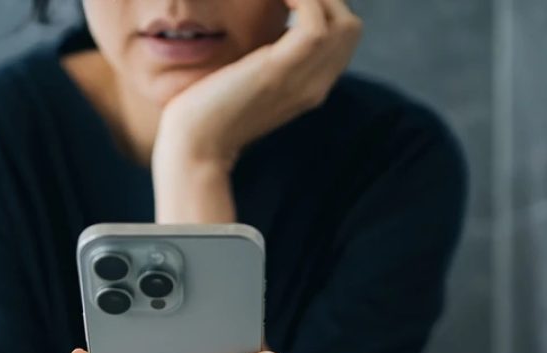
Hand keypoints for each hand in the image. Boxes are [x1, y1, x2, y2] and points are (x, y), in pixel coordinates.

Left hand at [153, 0, 361, 171]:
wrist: (194, 145)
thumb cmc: (209, 112)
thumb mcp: (250, 81)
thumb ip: (269, 60)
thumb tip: (271, 29)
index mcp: (310, 88)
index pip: (343, 40)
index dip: (324, 8)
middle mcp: (315, 86)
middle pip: (351, 28)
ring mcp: (302, 80)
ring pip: (344, 22)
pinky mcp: (279, 71)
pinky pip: (314, 23)